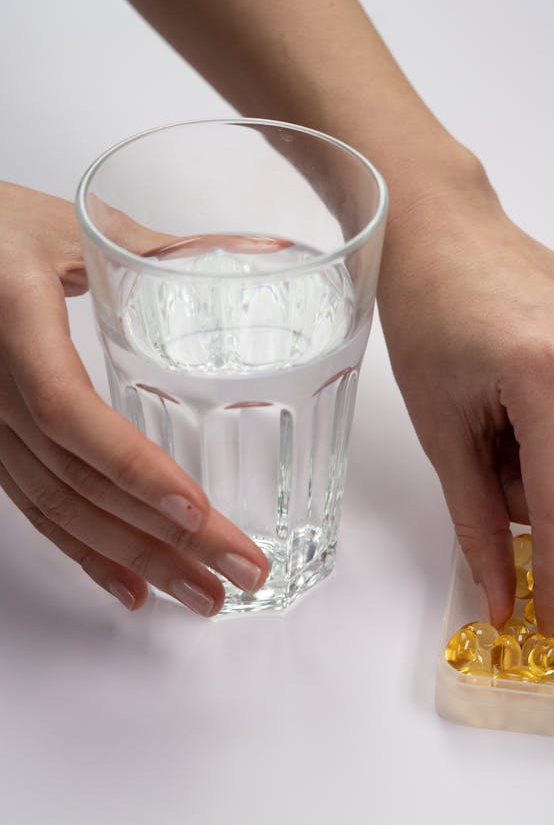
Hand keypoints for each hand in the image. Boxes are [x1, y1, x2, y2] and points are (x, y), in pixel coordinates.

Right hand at [0, 182, 268, 614]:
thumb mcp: (65, 227)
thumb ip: (154, 250)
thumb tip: (258, 250)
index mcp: (15, 327)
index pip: (69, 413)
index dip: (132, 468)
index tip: (196, 510)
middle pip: (81, 483)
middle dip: (165, 539)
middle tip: (240, 572)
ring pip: (62, 511)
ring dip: (138, 561)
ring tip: (205, 597)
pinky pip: (38, 511)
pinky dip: (87, 554)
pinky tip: (132, 589)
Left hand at [377, 153, 553, 634]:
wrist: (445, 234)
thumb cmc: (426, 319)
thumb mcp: (441, 431)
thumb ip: (474, 522)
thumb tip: (501, 597)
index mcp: (545, 371)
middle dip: (534, 497)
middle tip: (485, 447)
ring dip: (552, 464)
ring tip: (504, 409)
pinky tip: (530, 390)